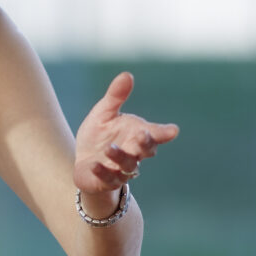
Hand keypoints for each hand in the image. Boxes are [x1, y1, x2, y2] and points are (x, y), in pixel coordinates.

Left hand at [73, 72, 178, 197]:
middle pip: (146, 150)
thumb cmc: (99, 135)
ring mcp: (121, 169)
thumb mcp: (105, 113)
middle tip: (142, 135)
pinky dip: (102, 172)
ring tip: (109, 148)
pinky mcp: (106, 180)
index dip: (163, 133)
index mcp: (136, 134)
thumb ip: (116, 96)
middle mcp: (134, 153)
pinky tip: (95, 164)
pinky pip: (108, 178)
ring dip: (120, 157)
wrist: (83, 161)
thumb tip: (127, 74)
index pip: (154, 134)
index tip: (172, 131)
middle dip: (145, 144)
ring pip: (128, 165)